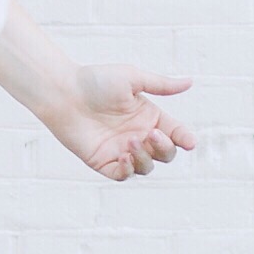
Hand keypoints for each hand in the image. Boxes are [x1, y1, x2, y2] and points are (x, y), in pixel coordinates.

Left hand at [44, 66, 194, 181]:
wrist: (63, 93)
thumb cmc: (95, 81)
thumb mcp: (132, 79)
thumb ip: (161, 85)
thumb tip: (190, 82)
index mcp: (148, 117)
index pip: (175, 133)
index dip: (185, 138)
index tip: (189, 141)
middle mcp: (138, 135)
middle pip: (165, 153)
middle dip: (165, 148)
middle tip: (151, 134)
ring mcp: (122, 150)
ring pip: (147, 166)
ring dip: (146, 158)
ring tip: (131, 142)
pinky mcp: (104, 162)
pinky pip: (125, 175)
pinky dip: (129, 169)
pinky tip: (124, 156)